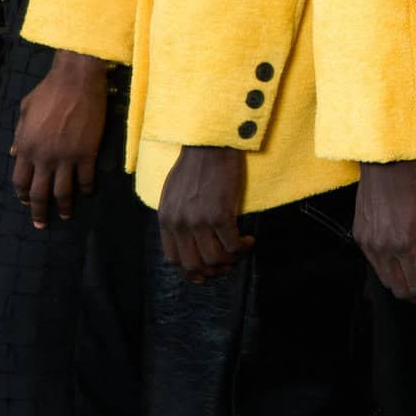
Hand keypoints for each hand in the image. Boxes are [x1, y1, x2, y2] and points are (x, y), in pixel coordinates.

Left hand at [11, 51, 107, 229]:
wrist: (76, 80)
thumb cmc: (49, 91)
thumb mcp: (25, 111)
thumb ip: (20, 134)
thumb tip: (15, 152)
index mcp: (27, 146)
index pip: (21, 180)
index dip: (24, 195)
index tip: (28, 202)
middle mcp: (44, 157)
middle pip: (40, 193)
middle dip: (40, 212)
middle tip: (42, 224)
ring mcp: (66, 157)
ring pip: (63, 192)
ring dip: (64, 207)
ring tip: (67, 215)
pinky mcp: (87, 153)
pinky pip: (86, 179)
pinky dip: (86, 189)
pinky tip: (87, 192)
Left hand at [158, 145, 251, 276]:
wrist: (210, 143)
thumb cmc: (196, 163)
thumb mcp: (174, 193)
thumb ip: (176, 216)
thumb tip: (188, 237)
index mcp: (166, 218)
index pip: (173, 259)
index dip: (190, 271)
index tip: (204, 272)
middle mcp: (179, 223)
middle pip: (193, 265)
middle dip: (212, 271)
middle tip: (226, 265)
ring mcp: (199, 220)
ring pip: (215, 259)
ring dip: (231, 260)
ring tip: (240, 250)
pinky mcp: (220, 214)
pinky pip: (233, 245)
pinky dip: (243, 248)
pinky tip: (249, 240)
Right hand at [354, 160, 415, 312]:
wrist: (385, 158)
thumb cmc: (415, 179)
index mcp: (403, 244)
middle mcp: (382, 248)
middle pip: (400, 289)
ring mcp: (368, 243)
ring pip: (387, 279)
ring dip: (406, 286)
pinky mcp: (360, 235)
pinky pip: (376, 264)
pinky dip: (393, 271)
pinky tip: (407, 261)